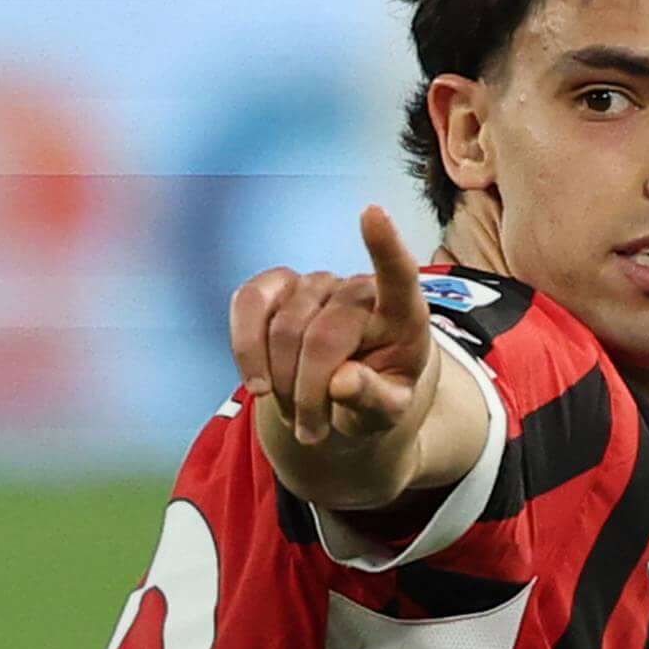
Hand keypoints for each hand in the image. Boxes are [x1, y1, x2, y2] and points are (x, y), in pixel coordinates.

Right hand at [229, 205, 441, 458]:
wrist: (340, 401)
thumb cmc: (373, 402)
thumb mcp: (386, 415)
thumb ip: (373, 400)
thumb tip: (340, 382)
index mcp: (403, 316)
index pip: (399, 277)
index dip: (385, 247)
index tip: (373, 213)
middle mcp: (358, 290)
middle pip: (322, 337)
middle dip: (309, 394)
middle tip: (312, 435)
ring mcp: (315, 283)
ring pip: (282, 330)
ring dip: (280, 384)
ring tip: (296, 414)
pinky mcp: (275, 287)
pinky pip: (247, 305)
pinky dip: (245, 349)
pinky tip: (257, 384)